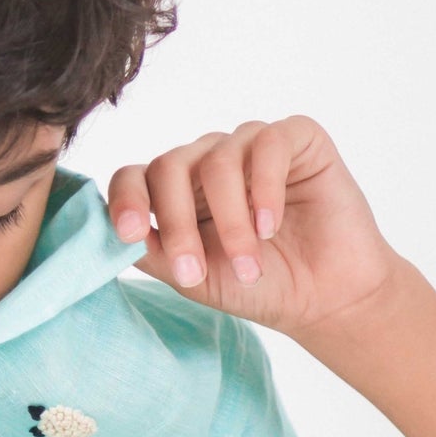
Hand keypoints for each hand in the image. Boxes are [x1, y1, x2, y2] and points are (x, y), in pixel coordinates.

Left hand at [107, 116, 403, 337]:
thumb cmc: (260, 286)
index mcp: (176, 190)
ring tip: (248, 264)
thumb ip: (151, 251)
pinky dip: (264, 188)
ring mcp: (250, 146)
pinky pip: (268, 144)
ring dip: (228, 220)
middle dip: (177, 222)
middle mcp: (208, 161)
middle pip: (168, 166)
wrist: (326, 298)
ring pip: (217, 160)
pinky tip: (269, 226)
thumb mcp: (194, 277)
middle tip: (194, 271)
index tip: (127, 233)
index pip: (134, 176)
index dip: (124, 199)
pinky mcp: (297, 138)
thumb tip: (108, 231)